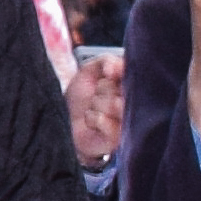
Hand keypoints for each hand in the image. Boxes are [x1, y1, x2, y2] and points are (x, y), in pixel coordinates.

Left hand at [65, 52, 127, 170]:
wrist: (64, 119)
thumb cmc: (82, 95)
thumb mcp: (91, 70)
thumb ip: (107, 61)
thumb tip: (114, 69)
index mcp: (135, 89)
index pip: (133, 75)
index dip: (116, 73)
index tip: (107, 74)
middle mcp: (136, 106)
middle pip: (124, 89)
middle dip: (104, 88)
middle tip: (98, 95)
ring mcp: (129, 124)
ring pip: (114, 104)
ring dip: (96, 104)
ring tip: (95, 108)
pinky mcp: (117, 139)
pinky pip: (102, 119)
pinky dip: (91, 117)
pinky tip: (92, 122)